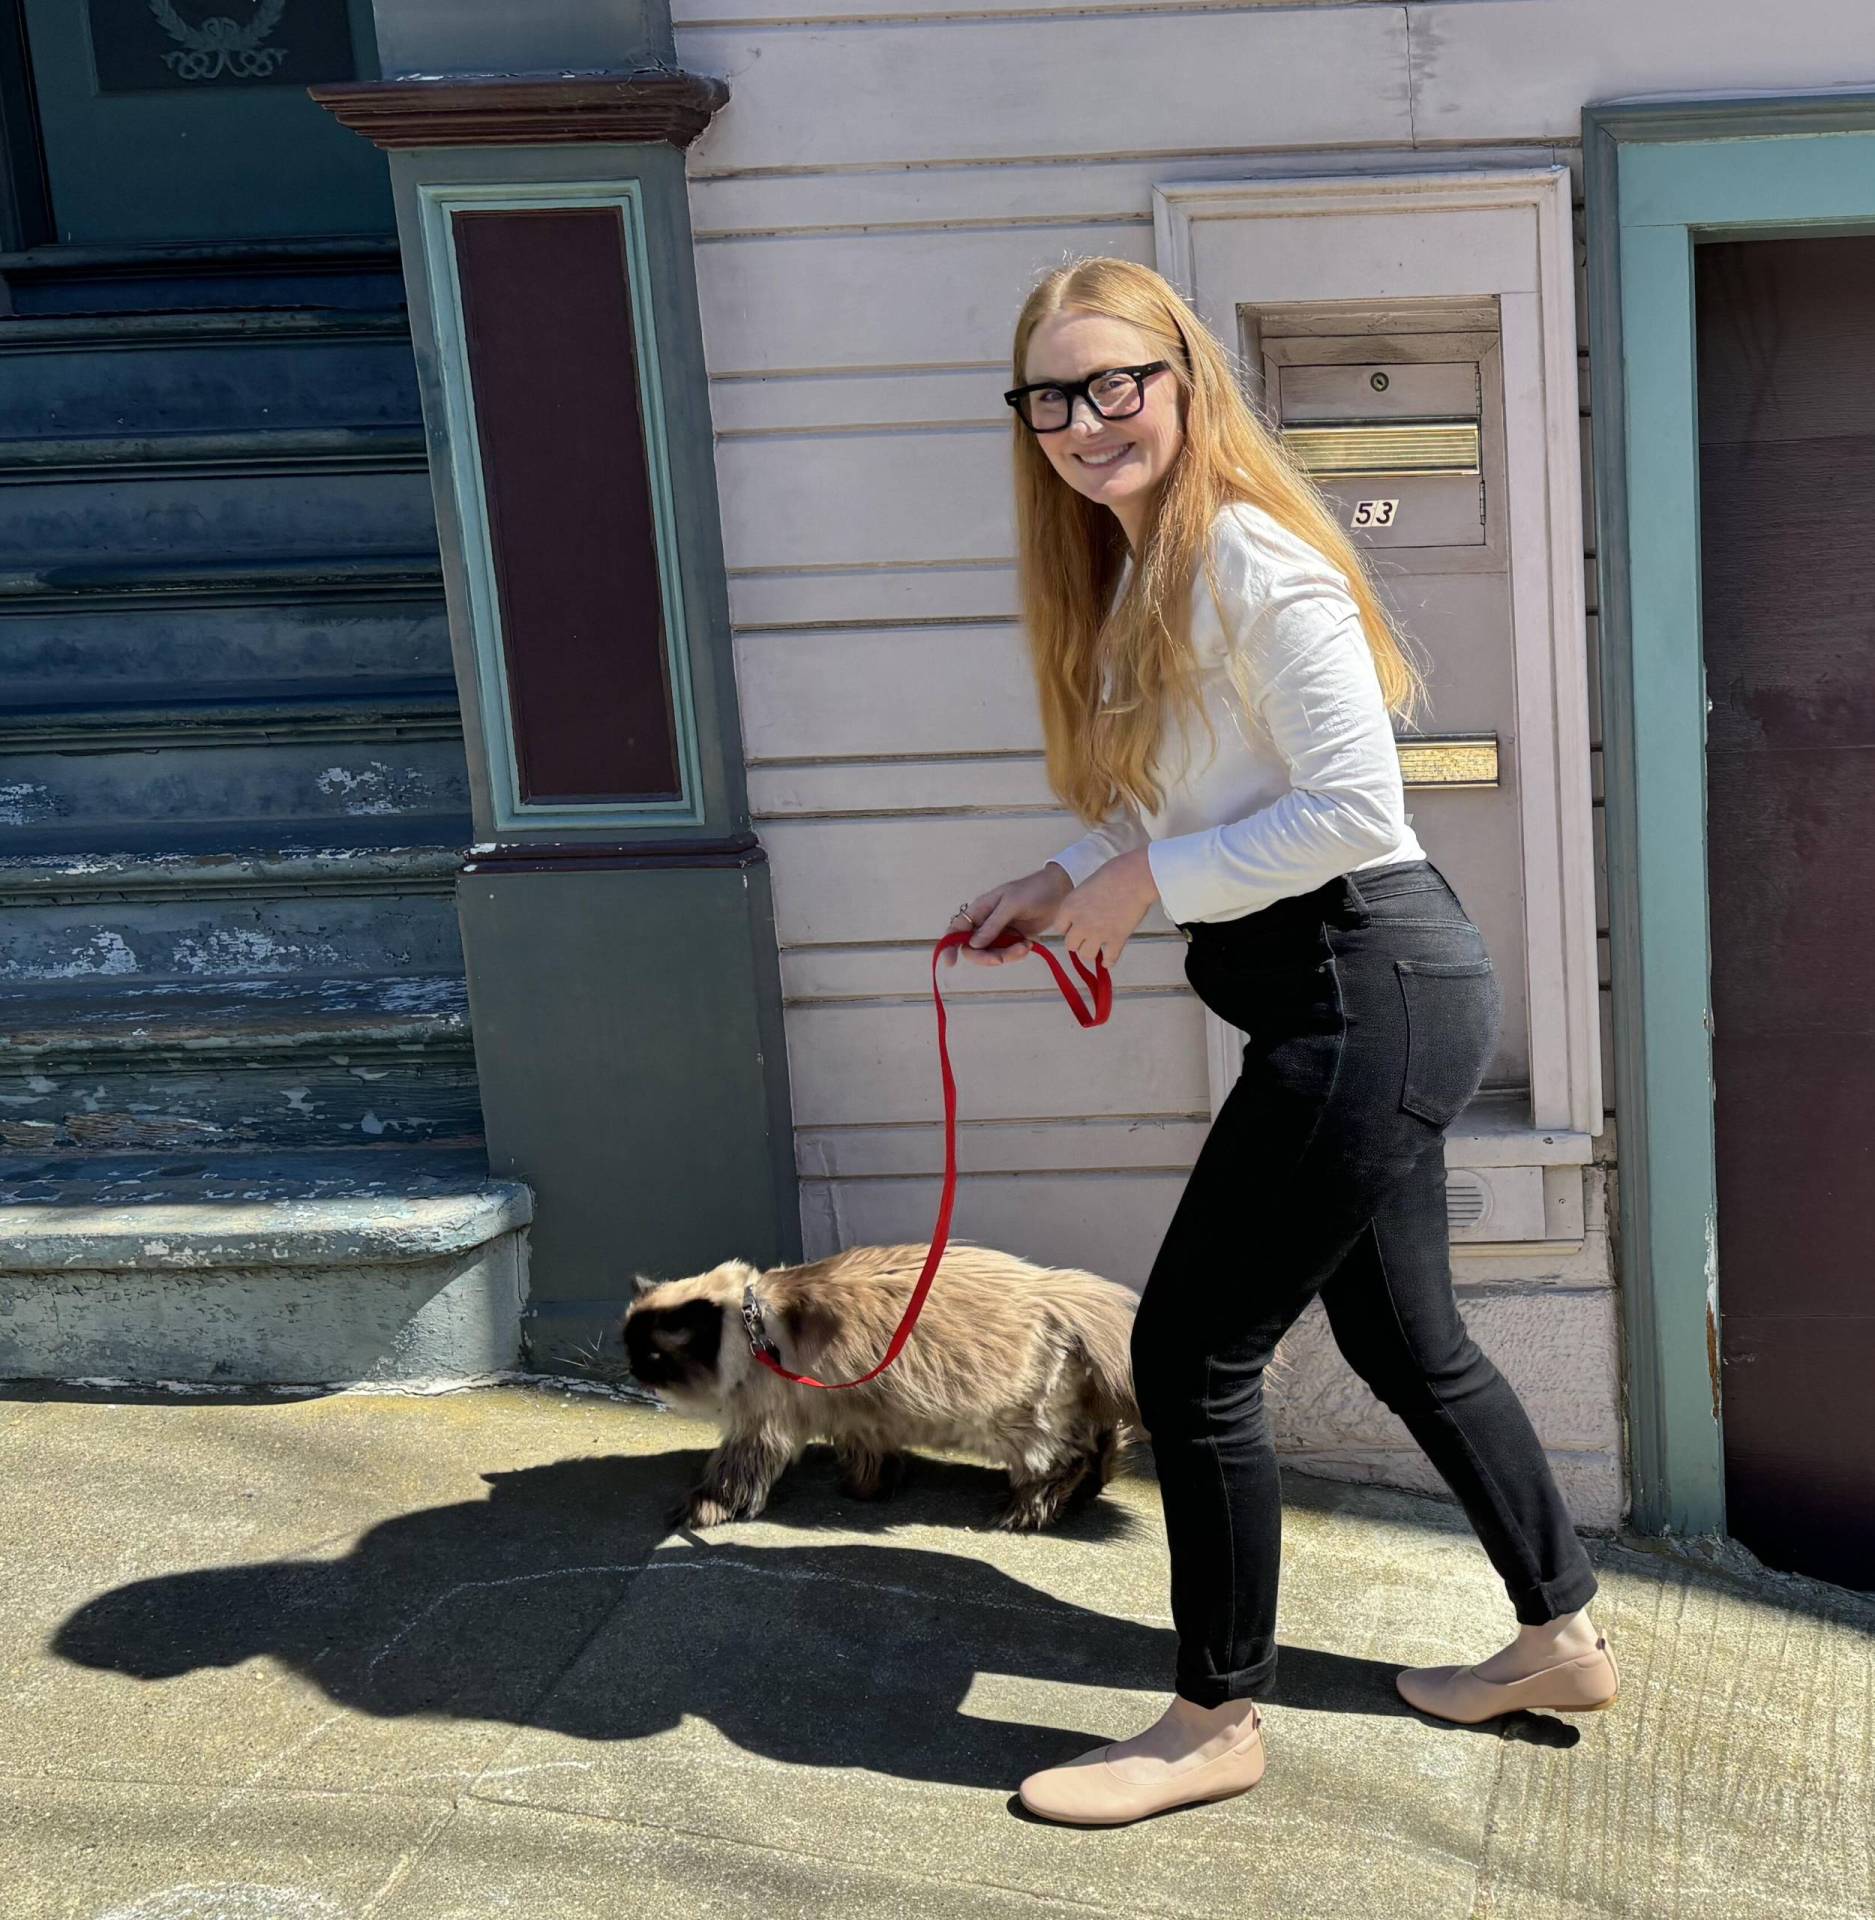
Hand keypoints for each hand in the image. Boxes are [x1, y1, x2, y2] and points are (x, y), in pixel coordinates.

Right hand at [945, 865, 1072, 967]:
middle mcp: (985, 923)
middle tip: (1002, 959)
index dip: (949, 946)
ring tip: (1025, 946)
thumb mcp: (1011, 904)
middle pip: (972, 948)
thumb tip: (973, 944)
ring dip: (1007, 956)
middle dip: (986, 957)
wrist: (1058, 892)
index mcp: (979, 910)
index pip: (956, 929)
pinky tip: (1029, 945)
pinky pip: (1007, 954)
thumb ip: (993, 925)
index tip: (950, 963)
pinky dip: (1016, 954)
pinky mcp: (1012, 939)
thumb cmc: (1033, 891)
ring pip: (991, 954)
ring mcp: (999, 932)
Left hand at [1046, 847, 1160, 970]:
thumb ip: (1082, 902)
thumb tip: (1086, 912)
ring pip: (1086, 955)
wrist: (1135, 877)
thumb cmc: (1114, 873)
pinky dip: (1109, 961)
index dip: (1068, 928)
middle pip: (1070, 945)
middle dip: (1078, 941)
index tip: (1076, 926)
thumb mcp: (1087, 885)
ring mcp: (1098, 933)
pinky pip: (1109, 959)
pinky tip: (1109, 960)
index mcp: (1070, 907)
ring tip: (1098, 947)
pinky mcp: (1116, 939)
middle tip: (1087, 937)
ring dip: (1091, 952)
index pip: (1059, 928)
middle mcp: (1080, 923)